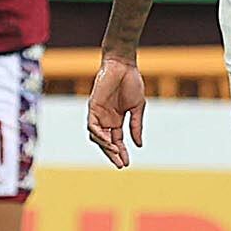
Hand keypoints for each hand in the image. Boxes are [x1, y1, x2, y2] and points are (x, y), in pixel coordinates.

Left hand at [84, 52, 147, 166]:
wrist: (124, 66)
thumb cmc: (131, 83)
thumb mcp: (137, 108)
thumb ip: (136, 126)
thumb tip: (139, 144)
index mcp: (116, 120)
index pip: (117, 141)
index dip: (121, 152)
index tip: (127, 164)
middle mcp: (105, 119)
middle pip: (106, 142)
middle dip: (113, 154)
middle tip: (120, 165)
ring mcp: (98, 114)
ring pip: (97, 137)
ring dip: (106, 146)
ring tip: (116, 154)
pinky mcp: (92, 107)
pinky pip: (92, 126)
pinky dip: (99, 135)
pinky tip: (108, 141)